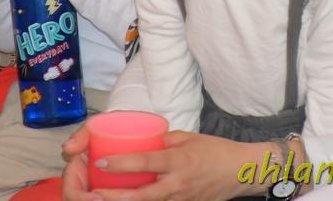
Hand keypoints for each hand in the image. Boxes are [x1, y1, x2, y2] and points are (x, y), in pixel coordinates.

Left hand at [63, 130, 264, 200]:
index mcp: (178, 161)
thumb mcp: (189, 137)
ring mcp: (179, 199)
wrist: (241, 172)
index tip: (99, 160)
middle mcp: (176, 184)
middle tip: (91, 191)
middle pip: (138, 196)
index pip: (145, 163)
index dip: (120, 163)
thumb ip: (164, 140)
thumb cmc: (216, 151)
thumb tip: (143, 142)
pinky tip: (127, 197)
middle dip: (112, 196)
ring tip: (102, 196)